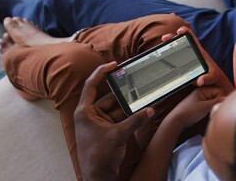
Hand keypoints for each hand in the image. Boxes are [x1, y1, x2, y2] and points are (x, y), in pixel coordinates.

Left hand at [74, 62, 154, 180]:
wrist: (98, 177)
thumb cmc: (98, 156)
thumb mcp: (118, 136)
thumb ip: (135, 121)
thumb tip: (151, 110)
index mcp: (85, 112)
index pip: (92, 86)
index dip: (102, 73)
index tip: (114, 65)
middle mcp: (91, 115)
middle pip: (109, 97)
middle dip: (124, 93)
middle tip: (137, 83)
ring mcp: (100, 124)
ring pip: (117, 109)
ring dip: (130, 106)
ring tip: (144, 97)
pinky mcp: (109, 132)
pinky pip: (121, 119)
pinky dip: (131, 116)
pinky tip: (143, 112)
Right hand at [162, 27, 234, 94]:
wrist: (215, 84)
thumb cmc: (215, 78)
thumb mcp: (212, 77)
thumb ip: (207, 78)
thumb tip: (200, 81)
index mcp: (199, 53)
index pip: (192, 38)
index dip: (186, 32)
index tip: (179, 31)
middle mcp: (192, 54)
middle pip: (180, 42)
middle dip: (171, 38)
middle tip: (164, 38)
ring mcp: (187, 60)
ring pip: (175, 50)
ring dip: (167, 47)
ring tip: (159, 47)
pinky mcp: (183, 67)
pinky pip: (174, 60)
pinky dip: (167, 57)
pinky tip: (160, 58)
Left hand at [167, 86, 224, 129]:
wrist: (177, 120)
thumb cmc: (189, 112)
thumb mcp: (206, 107)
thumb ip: (218, 102)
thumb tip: (228, 100)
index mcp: (203, 89)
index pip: (220, 91)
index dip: (220, 99)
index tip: (216, 106)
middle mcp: (202, 92)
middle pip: (217, 95)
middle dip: (217, 103)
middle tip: (213, 110)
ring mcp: (201, 98)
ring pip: (214, 101)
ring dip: (214, 107)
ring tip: (208, 113)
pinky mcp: (200, 105)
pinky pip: (210, 105)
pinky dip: (210, 109)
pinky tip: (206, 114)